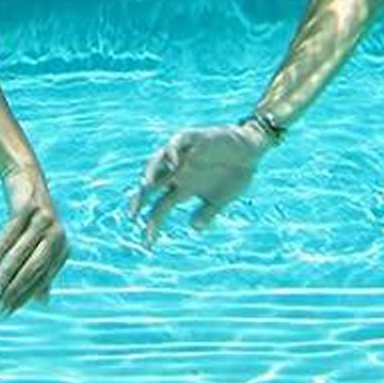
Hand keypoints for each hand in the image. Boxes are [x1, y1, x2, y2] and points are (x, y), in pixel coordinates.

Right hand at [0, 163, 68, 315]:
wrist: (26, 178)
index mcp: (62, 249)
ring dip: (5, 274)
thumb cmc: (33, 218)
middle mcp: (57, 236)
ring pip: (22, 253)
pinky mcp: (29, 208)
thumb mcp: (40, 244)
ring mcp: (44, 220)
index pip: (42, 279)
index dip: (24, 296)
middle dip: (15, 289)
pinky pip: (11, 233)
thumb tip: (43, 302)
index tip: (6, 311)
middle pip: (34, 268)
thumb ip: (44, 272)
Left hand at [129, 122, 272, 245]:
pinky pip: (177, 142)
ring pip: (158, 161)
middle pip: (152, 184)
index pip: (161, 206)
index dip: (152, 223)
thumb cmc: (233, 175)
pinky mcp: (193, 139)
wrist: (250, 151)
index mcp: (182, 188)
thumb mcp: (221, 199)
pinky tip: (172, 161)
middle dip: (141, 198)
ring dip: (151, 172)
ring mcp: (183, 155)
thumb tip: (193, 228)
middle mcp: (178, 172)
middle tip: (132, 215)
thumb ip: (207, 212)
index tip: (147, 243)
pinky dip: (172, 150)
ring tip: (146, 186)